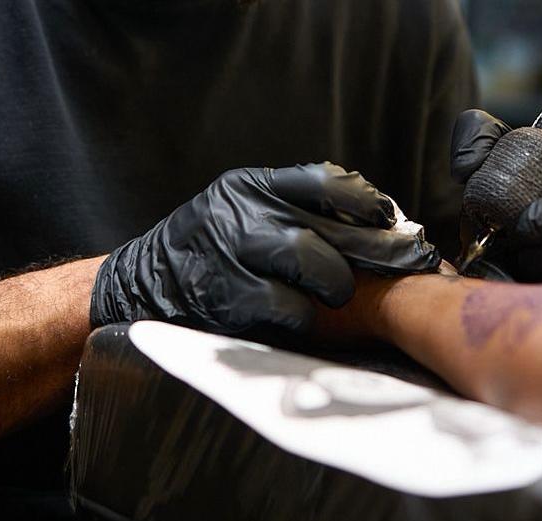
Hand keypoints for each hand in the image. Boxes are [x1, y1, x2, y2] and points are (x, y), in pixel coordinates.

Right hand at [91, 163, 440, 332]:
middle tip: (402, 265)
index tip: (392, 219)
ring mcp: (231, 256)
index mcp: (247, 187)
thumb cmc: (206, 250)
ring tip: (339, 294)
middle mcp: (239, 214)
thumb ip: (290, 207)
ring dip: (337, 285)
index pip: (323, 182)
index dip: (367, 202)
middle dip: (373, 252)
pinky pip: (289, 308)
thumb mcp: (238, 209)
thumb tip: (373, 219)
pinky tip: (306, 317)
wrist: (140, 285)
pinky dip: (306, 316)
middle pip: (326, 229)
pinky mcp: (226, 299)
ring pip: (311, 264)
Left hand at [452, 109, 541, 289]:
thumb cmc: (537, 216)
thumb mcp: (516, 173)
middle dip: (528, 247)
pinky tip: (528, 287)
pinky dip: (533, 297)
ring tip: (524, 266)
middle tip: (514, 247)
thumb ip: (487, 147)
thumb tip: (469, 146)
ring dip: (528, 274)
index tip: (528, 217)